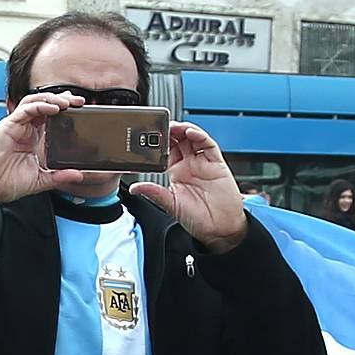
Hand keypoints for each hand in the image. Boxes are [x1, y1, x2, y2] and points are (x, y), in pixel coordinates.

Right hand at [0, 94, 89, 213]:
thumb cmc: (3, 182)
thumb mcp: (39, 180)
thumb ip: (58, 176)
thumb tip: (78, 175)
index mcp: (31, 139)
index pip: (50, 117)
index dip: (65, 110)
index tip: (80, 110)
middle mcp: (24, 129)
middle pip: (44, 105)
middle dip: (62, 99)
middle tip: (79, 101)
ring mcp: (16, 126)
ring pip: (35, 102)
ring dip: (52, 99)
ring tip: (67, 102)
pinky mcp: (8, 125)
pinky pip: (26, 109)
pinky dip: (40, 106)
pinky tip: (53, 108)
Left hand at [128, 122, 246, 251]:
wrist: (220, 228)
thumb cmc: (197, 219)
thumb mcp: (171, 205)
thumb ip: (154, 193)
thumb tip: (134, 188)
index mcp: (176, 173)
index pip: (166, 152)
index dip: (158, 143)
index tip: (148, 137)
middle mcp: (190, 166)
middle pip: (179, 141)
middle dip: (170, 132)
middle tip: (160, 126)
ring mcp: (203, 163)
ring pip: (193, 139)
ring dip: (183, 129)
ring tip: (173, 126)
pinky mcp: (217, 164)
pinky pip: (209, 145)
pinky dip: (200, 136)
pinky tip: (190, 133)